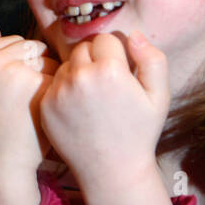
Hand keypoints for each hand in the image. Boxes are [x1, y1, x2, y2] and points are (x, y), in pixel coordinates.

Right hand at [0, 24, 57, 204]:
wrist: (3, 158)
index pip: (13, 41)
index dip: (21, 63)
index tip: (16, 88)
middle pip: (31, 46)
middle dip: (37, 66)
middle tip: (28, 97)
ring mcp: (13, 70)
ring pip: (46, 57)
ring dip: (50, 76)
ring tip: (35, 103)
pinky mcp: (34, 82)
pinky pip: (58, 73)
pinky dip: (58, 89)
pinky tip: (47, 107)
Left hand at [40, 31, 169, 190]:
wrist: (111, 169)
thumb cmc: (139, 132)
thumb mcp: (159, 96)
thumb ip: (152, 59)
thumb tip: (132, 34)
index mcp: (109, 70)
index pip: (106, 39)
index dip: (116, 54)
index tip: (121, 72)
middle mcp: (79, 77)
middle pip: (83, 48)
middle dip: (95, 60)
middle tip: (106, 85)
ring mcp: (58, 92)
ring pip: (67, 65)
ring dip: (78, 73)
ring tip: (93, 98)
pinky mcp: (45, 105)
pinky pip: (54, 84)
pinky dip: (64, 90)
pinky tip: (78, 109)